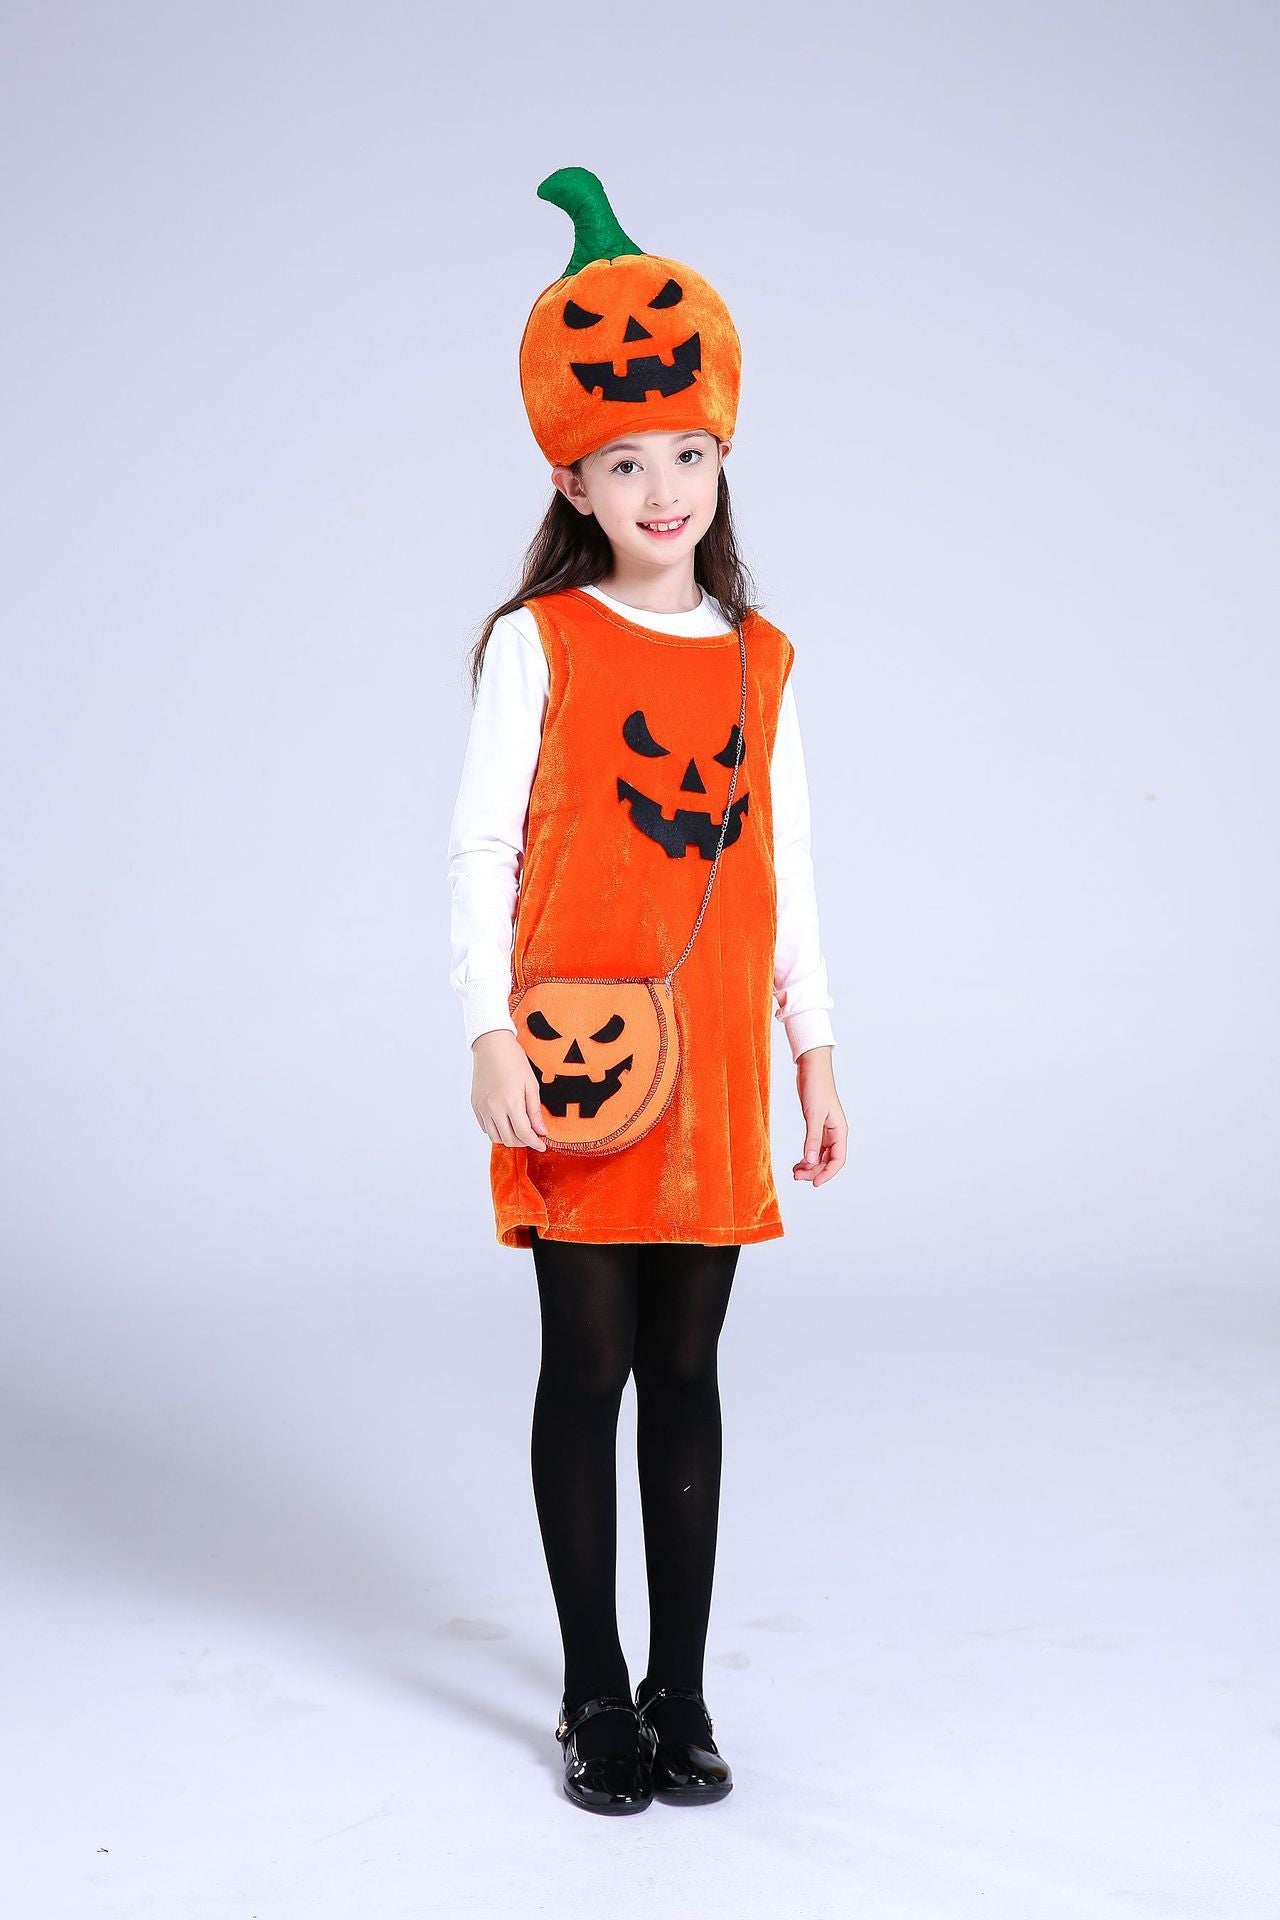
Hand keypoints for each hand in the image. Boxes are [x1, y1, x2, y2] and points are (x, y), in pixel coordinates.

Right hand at [471, 1029, 549, 1149]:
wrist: (491, 1045)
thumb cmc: (514, 1060)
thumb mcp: (531, 1085)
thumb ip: (535, 1111)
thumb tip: (541, 1131)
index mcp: (511, 1102)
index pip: (524, 1133)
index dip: (535, 1143)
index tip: (541, 1145)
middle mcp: (494, 1108)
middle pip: (509, 1139)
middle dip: (523, 1142)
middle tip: (532, 1137)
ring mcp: (482, 1107)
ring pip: (495, 1137)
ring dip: (508, 1138)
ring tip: (519, 1130)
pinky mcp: (475, 1105)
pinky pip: (485, 1127)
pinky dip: (496, 1130)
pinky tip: (505, 1122)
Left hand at [792, 1046, 846, 1186]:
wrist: (811, 1067)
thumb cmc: (816, 1087)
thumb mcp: (813, 1115)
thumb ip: (812, 1139)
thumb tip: (811, 1161)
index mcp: (839, 1131)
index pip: (838, 1159)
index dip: (827, 1173)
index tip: (814, 1183)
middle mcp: (835, 1133)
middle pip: (828, 1160)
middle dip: (814, 1170)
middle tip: (796, 1176)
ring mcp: (825, 1130)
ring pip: (820, 1155)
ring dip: (809, 1165)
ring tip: (794, 1172)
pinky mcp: (815, 1125)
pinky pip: (813, 1147)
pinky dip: (806, 1156)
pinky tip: (797, 1162)